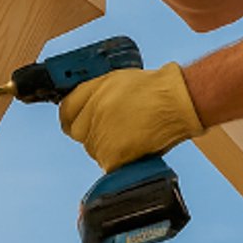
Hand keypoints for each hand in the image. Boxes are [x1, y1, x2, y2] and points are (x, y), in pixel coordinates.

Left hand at [58, 63, 204, 171]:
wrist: (176, 102)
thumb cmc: (155, 89)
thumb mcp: (116, 80)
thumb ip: (94, 93)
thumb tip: (82, 107)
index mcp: (91, 92)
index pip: (66, 111)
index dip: (72, 117)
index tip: (78, 121)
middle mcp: (92, 113)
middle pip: (78, 133)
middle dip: (91, 132)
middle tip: (112, 129)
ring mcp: (101, 136)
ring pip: (93, 149)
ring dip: (106, 146)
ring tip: (129, 135)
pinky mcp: (113, 155)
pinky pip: (107, 162)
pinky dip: (119, 159)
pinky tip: (133, 147)